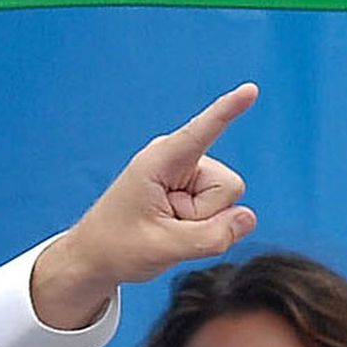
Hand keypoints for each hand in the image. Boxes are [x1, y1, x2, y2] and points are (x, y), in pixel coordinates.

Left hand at [30, 84, 259, 328]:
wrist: (96, 256)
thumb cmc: (118, 247)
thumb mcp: (164, 249)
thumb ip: (210, 237)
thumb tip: (247, 218)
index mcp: (161, 161)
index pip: (202, 132)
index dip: (228, 111)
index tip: (250, 90)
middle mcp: (177, 158)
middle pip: (228, 187)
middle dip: (206, 216)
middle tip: (167, 227)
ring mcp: (186, 172)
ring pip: (227, 201)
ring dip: (201, 222)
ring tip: (166, 227)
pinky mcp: (190, 187)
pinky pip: (218, 209)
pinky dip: (200, 224)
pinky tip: (173, 227)